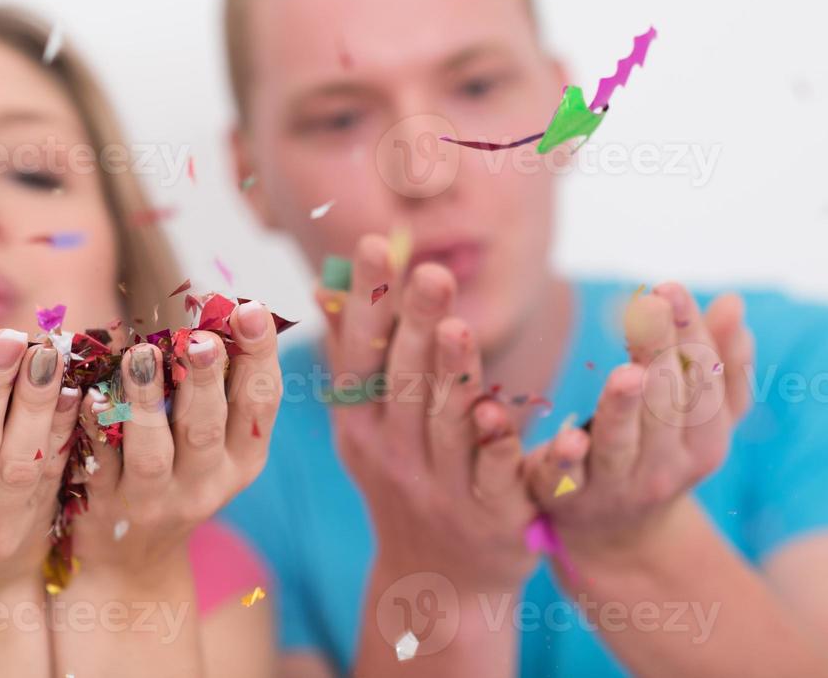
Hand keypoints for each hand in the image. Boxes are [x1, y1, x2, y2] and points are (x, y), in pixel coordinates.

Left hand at [68, 300, 280, 580]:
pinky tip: (88, 396)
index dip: (258, 354)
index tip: (249, 309)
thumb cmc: (180, 473)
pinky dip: (95, 430)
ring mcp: (155, 500)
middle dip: (205, 381)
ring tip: (140, 354)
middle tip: (199, 339)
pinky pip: (98, 465)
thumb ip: (221, 387)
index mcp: (242, 458)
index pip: (260, 402)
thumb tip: (230, 306)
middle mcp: (206, 483)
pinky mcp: (106, 508)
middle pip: (207, 428)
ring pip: (152, 452)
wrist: (133, 563)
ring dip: (146, 402)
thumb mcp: (216, 442)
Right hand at [318, 234, 536, 593]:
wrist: (438, 583)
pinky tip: (502, 413)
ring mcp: (442, 488)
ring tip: (458, 327)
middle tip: (431, 271)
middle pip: (404, 383)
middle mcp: (395, 455)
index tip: (377, 244)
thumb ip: (352, 356)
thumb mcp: (365, 426)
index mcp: (361, 425)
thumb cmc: (403, 480)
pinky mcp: (492, 518)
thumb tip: (325, 285)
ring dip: (451, 376)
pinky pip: (497, 476)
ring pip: (446, 426)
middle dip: (417, 324)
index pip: (361, 353)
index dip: (369, 301)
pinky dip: (500, 445)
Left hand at [522, 283, 755, 561]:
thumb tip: (734, 302)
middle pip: (665, 405)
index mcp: (705, 441)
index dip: (689, 334)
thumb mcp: (701, 417)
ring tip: (626, 371)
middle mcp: (667, 466)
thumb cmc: (663, 451)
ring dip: (623, 406)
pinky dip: (567, 457)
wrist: (617, 535)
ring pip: (621, 441)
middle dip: (658, 353)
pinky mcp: (570, 497)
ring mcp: (618, 484)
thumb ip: (719, 363)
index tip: (671, 287)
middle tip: (647, 305)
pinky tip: (569, 435)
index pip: (702, 382)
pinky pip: (569, 477)